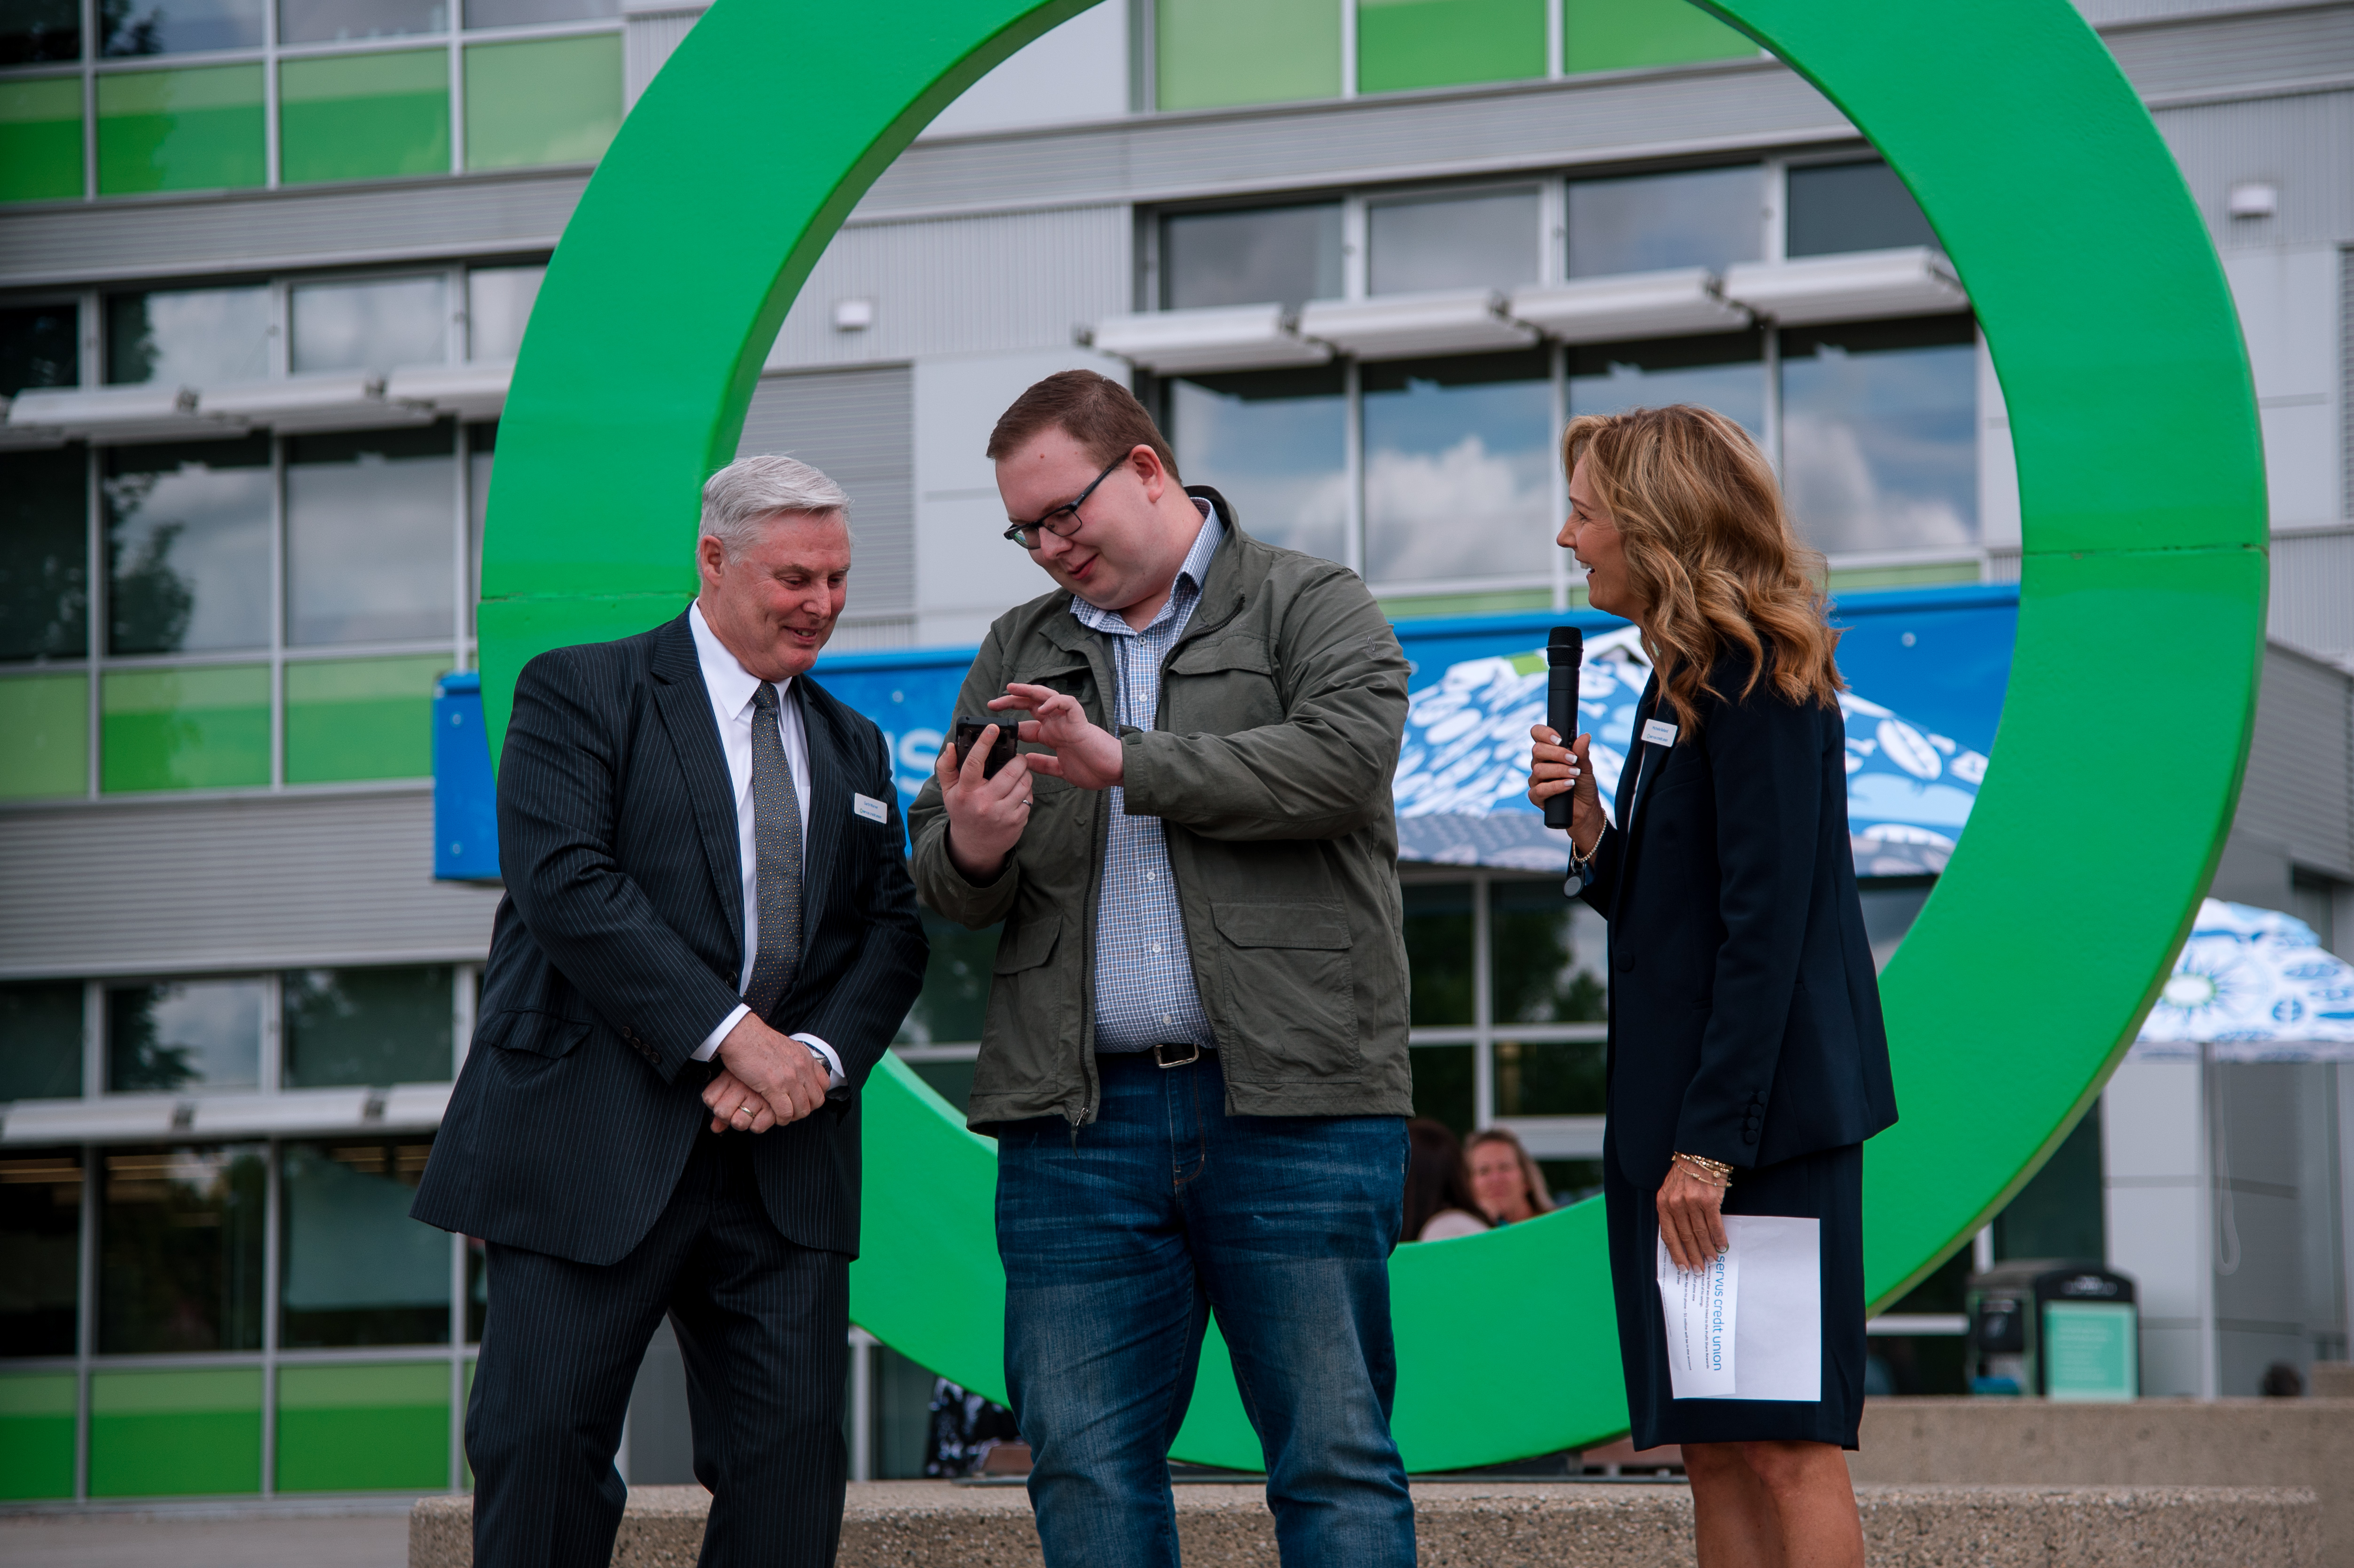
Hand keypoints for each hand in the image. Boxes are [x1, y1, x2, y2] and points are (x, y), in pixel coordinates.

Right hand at [707, 1014, 829, 1130]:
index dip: (815, 1096)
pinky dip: (781, 1118)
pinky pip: (785, 1112)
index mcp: (806, 1058)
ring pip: (802, 1109)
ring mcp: (790, 1078)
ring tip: (783, 1115)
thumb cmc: (756, 1041)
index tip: (804, 1099)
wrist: (740, 1035)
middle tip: (793, 1110)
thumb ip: (796, 1060)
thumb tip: (798, 1072)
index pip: (824, 1084)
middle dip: (805, 1109)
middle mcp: (802, 1068)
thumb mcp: (786, 1046)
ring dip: (793, 1116)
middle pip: (816, 1100)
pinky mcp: (774, 1086)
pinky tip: (774, 1116)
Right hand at [936, 721, 1033, 882]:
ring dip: (1025, 775)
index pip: (973, 763)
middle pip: (1010, 772)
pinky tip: (1018, 793)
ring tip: (1018, 776)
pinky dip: (1027, 792)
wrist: (974, 846)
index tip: (993, 728)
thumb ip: (946, 767)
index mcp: (965, 792)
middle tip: (1018, 759)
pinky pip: (1029, 798)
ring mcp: (1002, 814)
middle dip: (1018, 761)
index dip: (984, 743)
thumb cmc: (962, 811)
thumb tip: (951, 745)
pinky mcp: (1017, 822)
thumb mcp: (948, 791)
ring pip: (1024, 784)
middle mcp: (984, 803)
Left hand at [991, 683, 1123, 790]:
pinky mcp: (1079, 720)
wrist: (1113, 772)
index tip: (993, 727)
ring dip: (1028, 691)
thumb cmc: (1093, 769)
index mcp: (1052, 736)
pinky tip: (1042, 708)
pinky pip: (1066, 703)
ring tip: (1012, 689)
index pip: (1026, 724)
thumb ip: (1044, 764)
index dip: (1010, 724)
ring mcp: (1068, 720)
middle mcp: (1057, 724)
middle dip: (1011, 702)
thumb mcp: (1061, 769)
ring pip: (1046, 697)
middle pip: (1030, 705)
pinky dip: (1054, 702)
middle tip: (991, 704)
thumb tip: (1026, 762)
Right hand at [1527, 725, 1607, 856]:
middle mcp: (1539, 764)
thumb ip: (1582, 753)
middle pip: (1537, 750)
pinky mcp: (1536, 797)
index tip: (1560, 739)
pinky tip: (1568, 785)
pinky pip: (1540, 790)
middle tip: (1573, 759)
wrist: (1587, 810)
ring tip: (1575, 774)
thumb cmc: (1584, 786)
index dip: (1544, 733)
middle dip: (1557, 753)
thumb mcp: (1586, 767)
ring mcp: (1536, 780)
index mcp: (1548, 752)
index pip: (1537, 734)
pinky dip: (1556, 786)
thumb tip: (1584, 736)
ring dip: (1559, 770)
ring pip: (1538, 769)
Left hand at [1656, 1162, 1729, 1270]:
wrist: (1700, 1153)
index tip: (1682, 1266)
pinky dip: (1719, 1238)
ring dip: (1707, 1249)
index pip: (1668, 1235)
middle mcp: (1675, 1204)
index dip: (1676, 1253)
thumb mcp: (1670, 1191)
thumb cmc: (1686, 1174)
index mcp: (1663, 1203)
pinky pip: (1715, 1225)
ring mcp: (1692, 1202)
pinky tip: (1721, 1246)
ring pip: (1700, 1234)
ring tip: (1711, 1259)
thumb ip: (1672, 1211)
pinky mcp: (1709, 1200)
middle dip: (1693, 1256)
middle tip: (1699, 1268)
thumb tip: (1681, 1238)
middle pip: (1685, 1238)